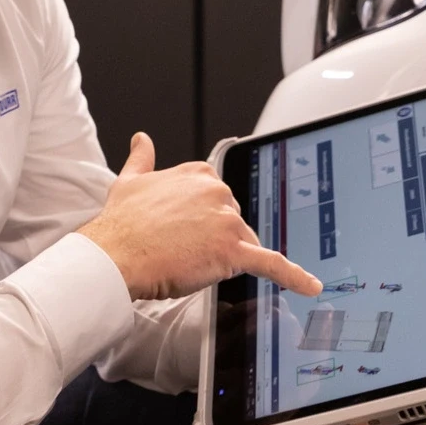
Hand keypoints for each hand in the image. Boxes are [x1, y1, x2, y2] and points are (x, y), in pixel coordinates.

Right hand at [79, 133, 323, 300]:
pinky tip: (310, 285)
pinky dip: (293, 276)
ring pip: (244, 244)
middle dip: (216, 240)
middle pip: (235, 223)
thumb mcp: (130, 180)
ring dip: (226, 257)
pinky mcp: (232, 250)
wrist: (116, 253)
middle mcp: (217, 191)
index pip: (219, 202)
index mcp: (199, 174)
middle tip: (183, 251)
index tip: (188, 230)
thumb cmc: (121, 223)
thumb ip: (142, 157)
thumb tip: (141, 139)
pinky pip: (270, 263)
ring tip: (190, 264)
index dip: (204, 222)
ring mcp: (227, 220)